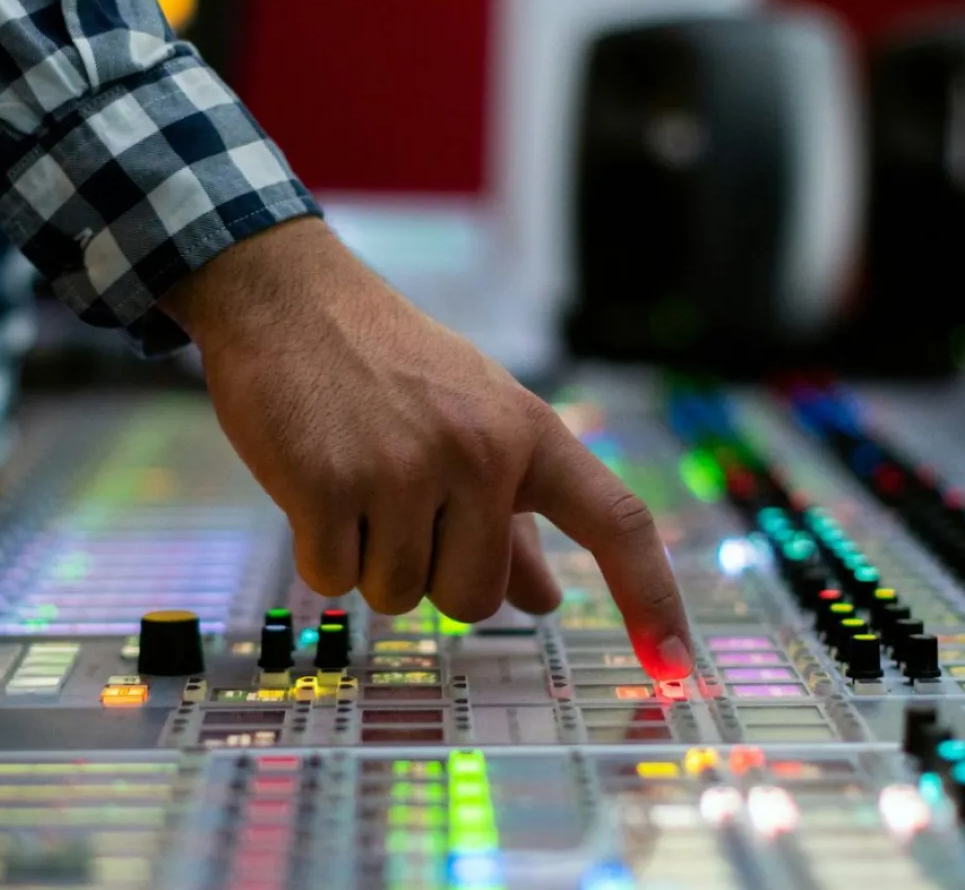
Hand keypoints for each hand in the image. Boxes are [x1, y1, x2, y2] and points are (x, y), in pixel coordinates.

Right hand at [159, 218, 692, 677]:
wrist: (289, 299)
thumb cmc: (388, 364)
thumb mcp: (473, 419)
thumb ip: (514, 516)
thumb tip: (544, 602)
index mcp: (527, 431)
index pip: (615, 520)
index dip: (651, 597)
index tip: (675, 665)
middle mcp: (478, 451)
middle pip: (474, 600)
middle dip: (432, 577)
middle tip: (399, 509)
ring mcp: (401, 470)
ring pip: (398, 596)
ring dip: (369, 561)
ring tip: (354, 482)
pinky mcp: (327, 486)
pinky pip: (334, 579)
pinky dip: (319, 552)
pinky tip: (314, 485)